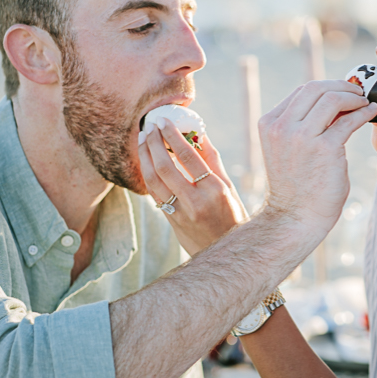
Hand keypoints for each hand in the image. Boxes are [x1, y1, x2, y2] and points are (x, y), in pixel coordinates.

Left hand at [138, 118, 247, 254]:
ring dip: (145, 157)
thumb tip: (199, 133)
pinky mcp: (171, 222)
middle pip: (165, 166)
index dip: (172, 135)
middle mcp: (196, 201)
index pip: (188, 156)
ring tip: (143, 140)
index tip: (164, 120)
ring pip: (154, 180)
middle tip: (149, 126)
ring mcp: (181, 214)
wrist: (228, 257)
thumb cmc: (233, 217)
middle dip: (154, 142)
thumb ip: (212, 160)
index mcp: (215, 189)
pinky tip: (146, 162)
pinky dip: (148, 175)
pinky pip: (154, 194)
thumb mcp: (229, 188)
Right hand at [258, 80, 376, 238]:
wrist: (296, 218)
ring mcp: (302, 137)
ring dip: (354, 97)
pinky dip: (364, 112)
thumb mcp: (290, 146)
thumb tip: (337, 100)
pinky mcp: (325, 148)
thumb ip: (304, 123)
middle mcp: (282, 127)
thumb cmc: (297, 186)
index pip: (301, 91)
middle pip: (315, 88)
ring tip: (365, 102)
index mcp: (270, 123)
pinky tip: (371, 112)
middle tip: (358, 91)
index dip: (326, 87)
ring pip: (332, 98)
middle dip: (341, 86)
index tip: (343, 91)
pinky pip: (349, 121)